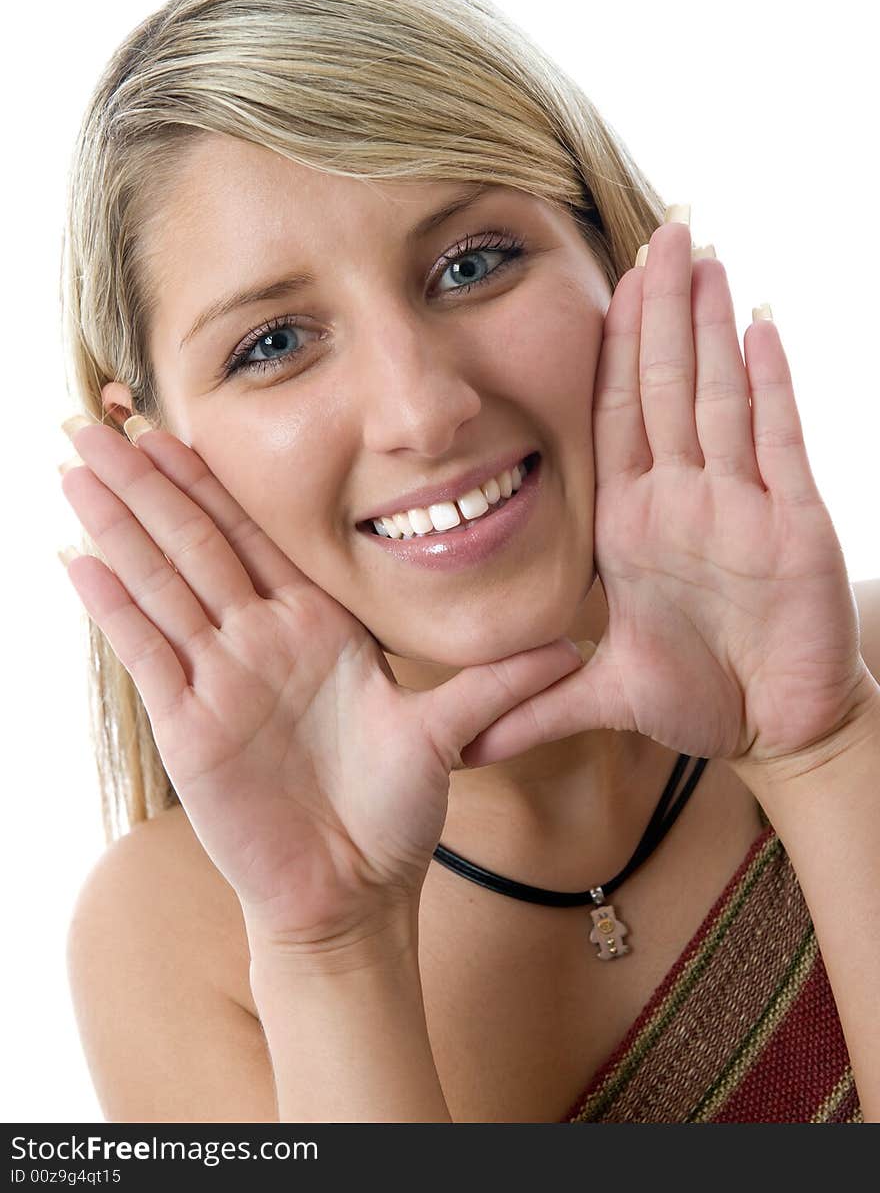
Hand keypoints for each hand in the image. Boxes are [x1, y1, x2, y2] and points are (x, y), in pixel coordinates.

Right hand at [58, 419, 582, 949]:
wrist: (353, 892)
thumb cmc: (392, 813)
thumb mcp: (445, 734)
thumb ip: (495, 684)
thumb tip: (574, 646)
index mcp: (313, 623)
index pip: (255, 532)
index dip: (216, 478)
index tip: (181, 423)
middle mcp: (257, 638)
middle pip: (193, 539)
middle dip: (147, 479)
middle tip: (99, 420)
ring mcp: (219, 679)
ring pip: (160, 581)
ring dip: (118, 521)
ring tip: (76, 463)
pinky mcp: (191, 726)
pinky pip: (147, 653)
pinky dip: (112, 605)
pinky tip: (77, 555)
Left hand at [462, 218, 875, 772]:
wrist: (778, 730)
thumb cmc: (701, 699)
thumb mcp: (605, 694)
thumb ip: (535, 708)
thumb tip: (457, 746)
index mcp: (635, 520)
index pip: (617, 415)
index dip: (612, 348)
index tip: (605, 283)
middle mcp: (686, 497)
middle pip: (667, 385)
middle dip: (663, 309)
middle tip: (661, 232)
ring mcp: (742, 504)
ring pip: (721, 396)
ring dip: (711, 326)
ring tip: (703, 255)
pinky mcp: (793, 525)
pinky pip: (780, 442)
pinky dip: (772, 384)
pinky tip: (761, 325)